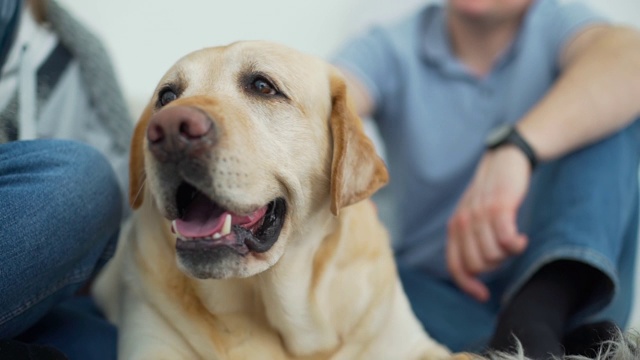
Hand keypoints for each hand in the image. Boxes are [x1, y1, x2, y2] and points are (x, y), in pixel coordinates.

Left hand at [447, 145, 531, 301]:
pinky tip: (521, 237)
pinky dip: (516, 245)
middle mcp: (463, 221)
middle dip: (495, 265)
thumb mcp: (475, 216)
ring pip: (493, 255)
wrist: (507, 159)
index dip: (467, 285)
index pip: (455, 265)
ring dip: (508, 254)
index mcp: (455, 226)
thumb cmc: (494, 193)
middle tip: (505, 250)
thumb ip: (470, 240)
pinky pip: (507, 240)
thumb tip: (475, 274)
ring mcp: (480, 214)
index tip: (483, 295)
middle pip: (477, 265)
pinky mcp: (499, 206)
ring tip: (513, 239)